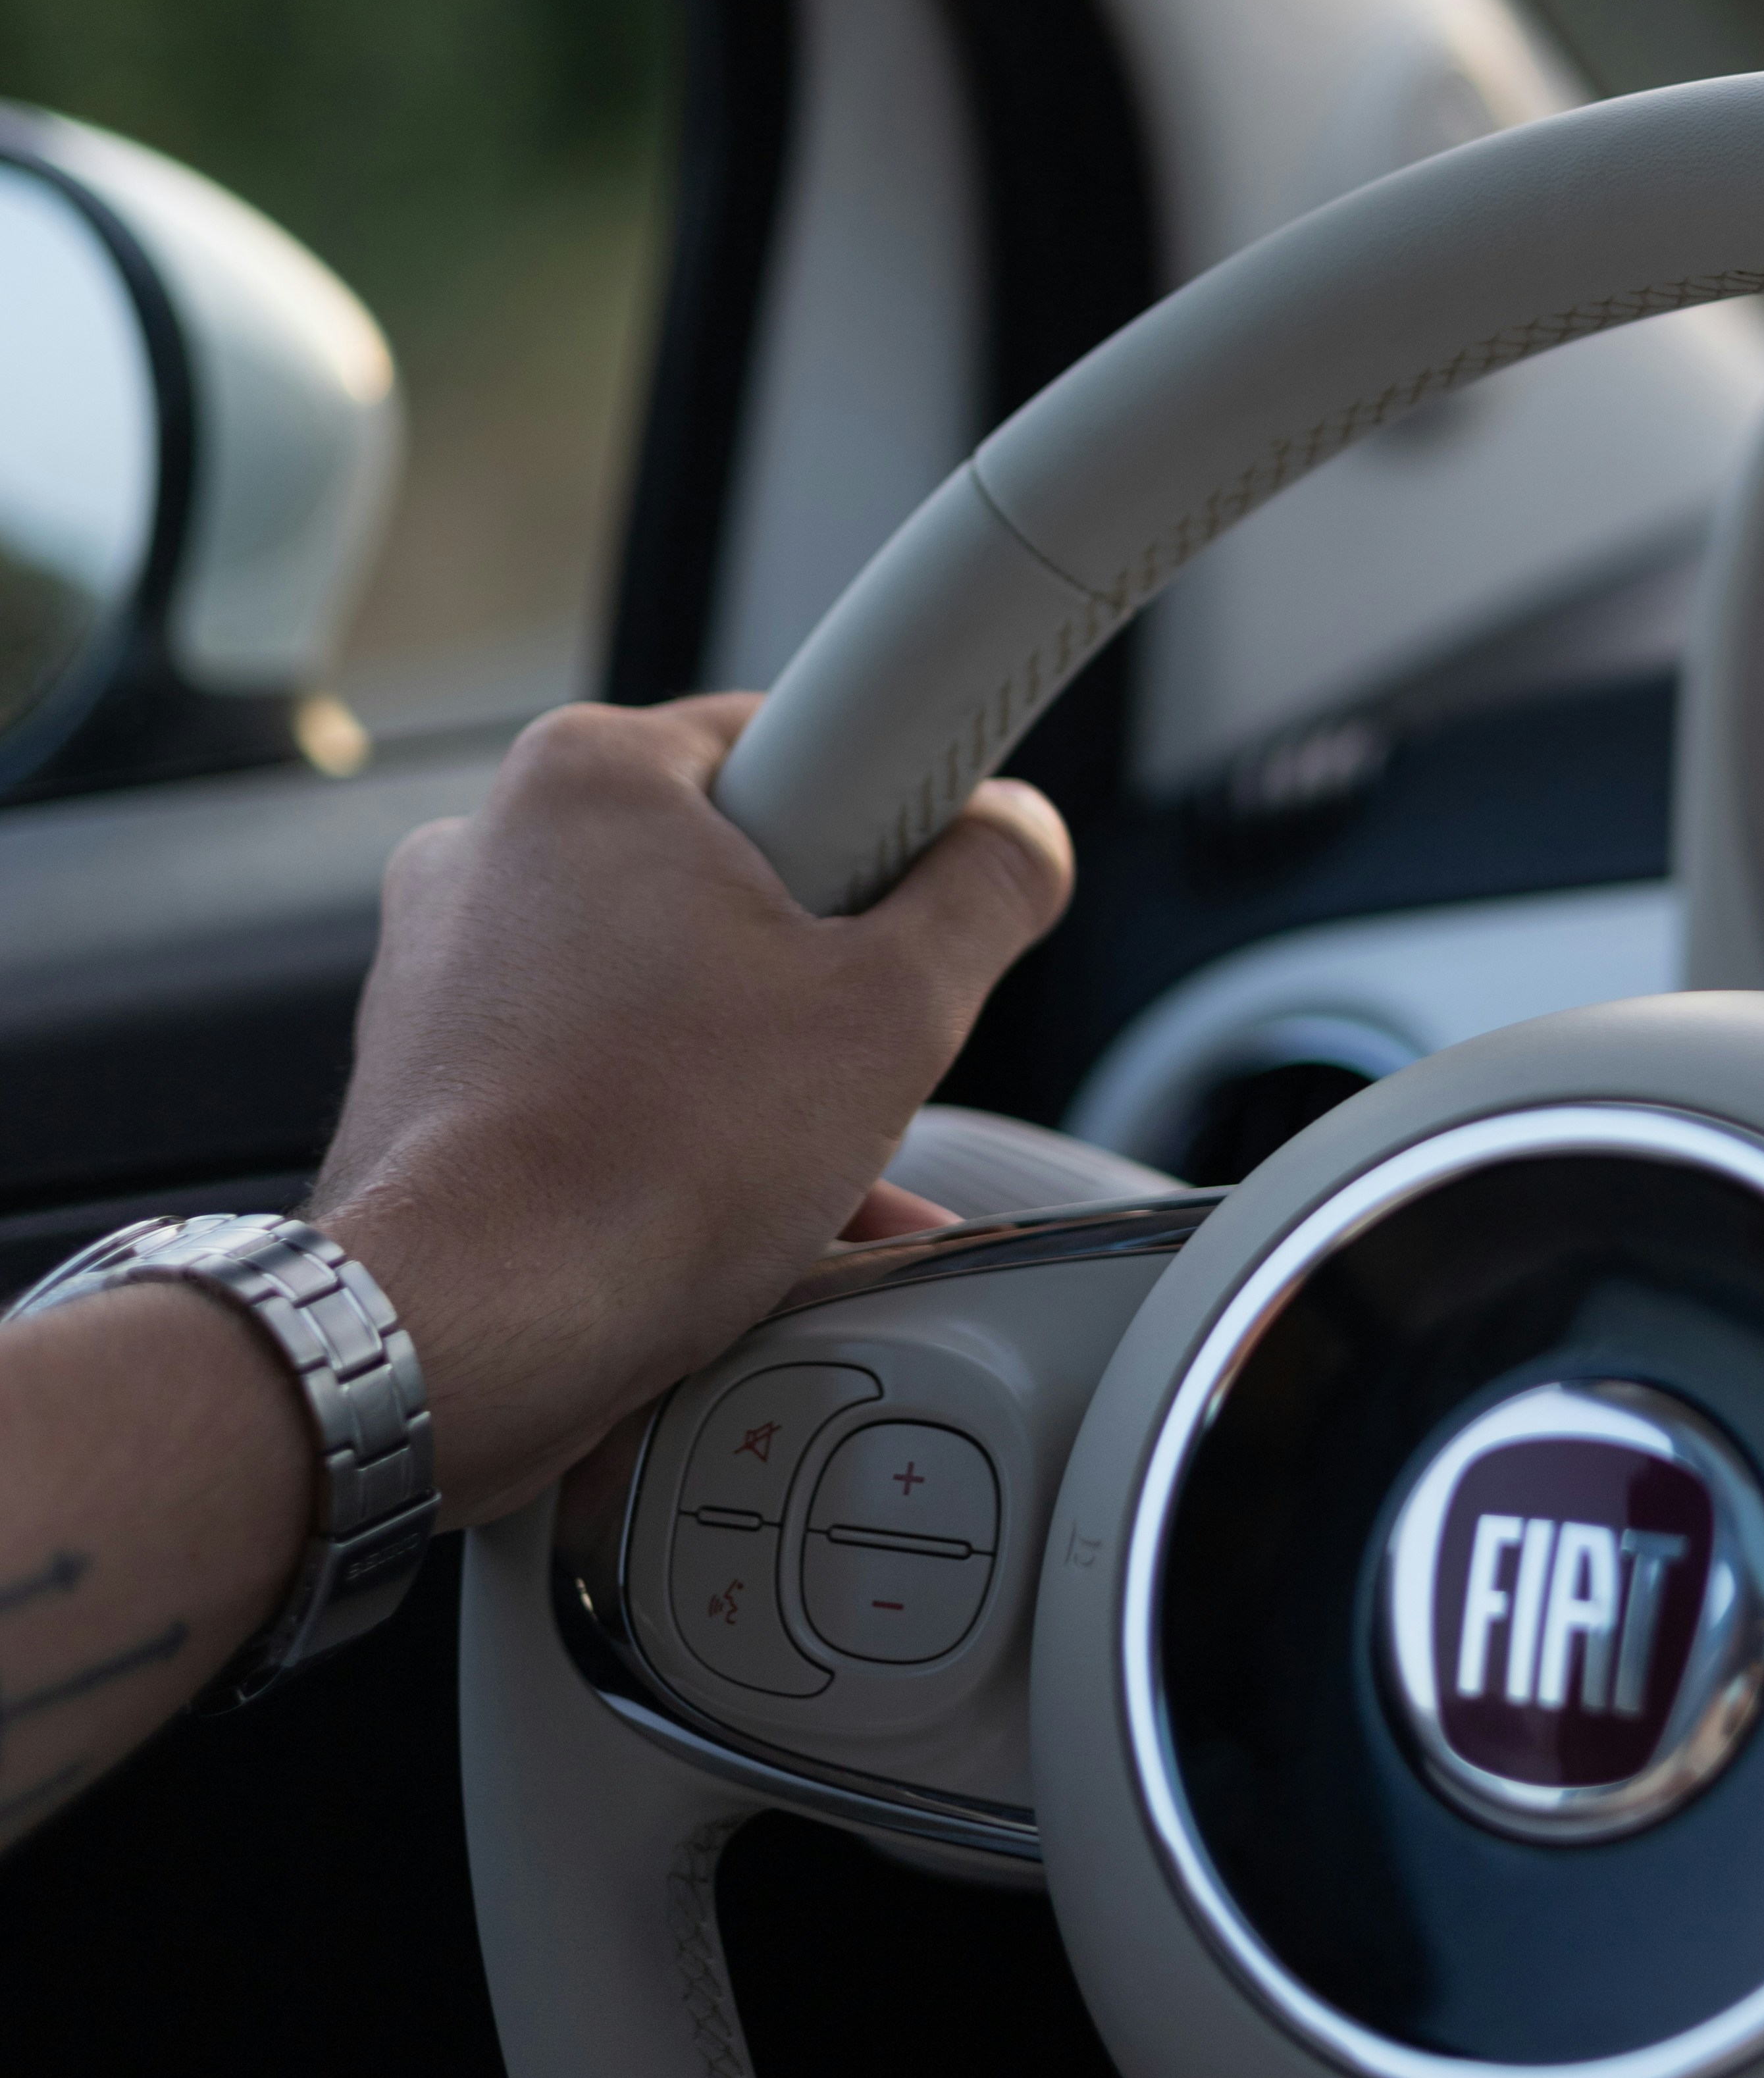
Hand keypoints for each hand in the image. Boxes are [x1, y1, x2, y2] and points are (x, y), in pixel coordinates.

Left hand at [314, 696, 1072, 1526]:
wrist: (466, 1339)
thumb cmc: (646, 1165)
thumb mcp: (893, 1012)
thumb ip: (985, 892)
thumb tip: (1017, 839)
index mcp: (592, 775)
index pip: (796, 738)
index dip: (887, 831)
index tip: (910, 913)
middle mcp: (492, 846)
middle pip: (732, 877)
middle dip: (818, 979)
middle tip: (854, 1060)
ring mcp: (444, 965)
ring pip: (666, 990)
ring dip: (753, 1071)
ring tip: (795, 1165)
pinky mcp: (431, 1076)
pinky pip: (594, 1073)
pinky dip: (670, 1131)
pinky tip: (741, 1219)